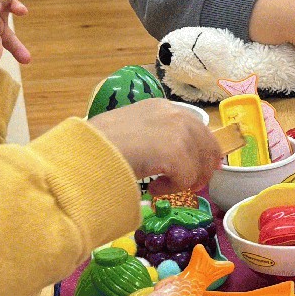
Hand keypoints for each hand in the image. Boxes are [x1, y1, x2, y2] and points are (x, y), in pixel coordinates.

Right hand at [89, 99, 225, 196]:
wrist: (85, 150)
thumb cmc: (97, 143)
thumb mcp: (129, 130)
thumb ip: (152, 136)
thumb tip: (168, 156)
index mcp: (162, 107)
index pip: (197, 128)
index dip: (200, 151)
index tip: (195, 169)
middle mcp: (175, 114)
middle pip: (208, 144)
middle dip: (202, 168)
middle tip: (187, 185)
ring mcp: (177, 131)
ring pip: (199, 164)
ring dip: (183, 180)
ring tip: (160, 187)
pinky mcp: (175, 152)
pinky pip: (187, 178)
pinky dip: (173, 188)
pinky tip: (154, 188)